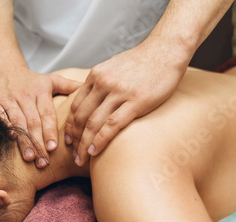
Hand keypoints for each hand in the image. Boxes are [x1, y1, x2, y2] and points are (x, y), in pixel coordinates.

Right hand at [0, 66, 81, 167]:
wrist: (5, 68)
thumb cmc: (32, 81)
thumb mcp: (51, 80)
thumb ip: (69, 86)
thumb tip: (89, 88)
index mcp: (40, 91)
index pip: (47, 114)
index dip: (50, 131)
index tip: (53, 147)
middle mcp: (24, 96)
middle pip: (32, 122)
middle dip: (38, 142)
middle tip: (43, 161)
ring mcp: (8, 99)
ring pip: (17, 122)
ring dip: (23, 141)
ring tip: (30, 157)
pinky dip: (4, 129)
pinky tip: (10, 141)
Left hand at [66, 40, 187, 165]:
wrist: (167, 49)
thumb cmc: (142, 61)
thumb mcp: (113, 67)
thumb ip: (100, 83)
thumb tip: (92, 100)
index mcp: (95, 76)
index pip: (75, 106)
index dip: (69, 126)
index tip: (68, 140)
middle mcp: (103, 83)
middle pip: (80, 117)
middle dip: (74, 139)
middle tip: (72, 154)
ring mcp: (119, 92)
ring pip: (93, 123)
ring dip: (84, 144)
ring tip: (81, 159)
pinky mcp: (136, 101)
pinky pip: (112, 125)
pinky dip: (100, 140)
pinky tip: (95, 151)